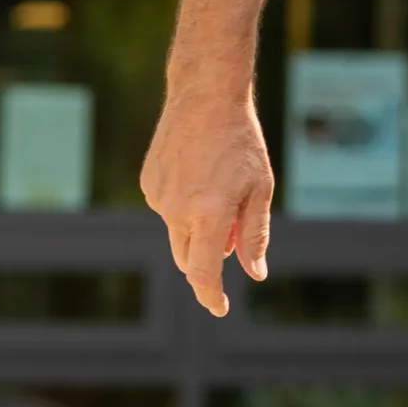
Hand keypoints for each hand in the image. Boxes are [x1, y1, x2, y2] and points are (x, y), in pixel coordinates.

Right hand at [140, 89, 273, 317]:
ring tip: (222, 186)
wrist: (205, 98)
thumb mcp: (260, 187)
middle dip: (208, 259)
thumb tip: (254, 273)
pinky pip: (169, 209)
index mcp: (208, 213)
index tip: (220, 308)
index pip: (203, 272)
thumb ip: (254, 234)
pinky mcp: (148, 185)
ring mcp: (157, 197)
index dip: (211, 295)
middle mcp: (176, 210)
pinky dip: (186, 205)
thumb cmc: (241, 142)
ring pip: (180, 231)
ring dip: (200, 226)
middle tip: (233, 237)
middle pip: (188, 257)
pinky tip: (201, 173)